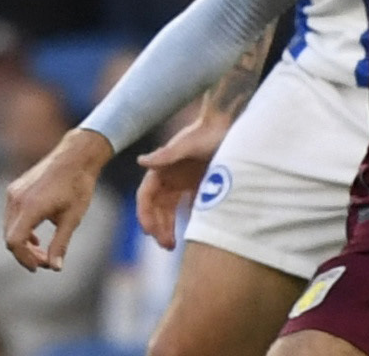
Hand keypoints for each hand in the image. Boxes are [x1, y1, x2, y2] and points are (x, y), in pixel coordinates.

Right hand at [4, 128, 111, 271]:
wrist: (75, 156)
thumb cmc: (77, 186)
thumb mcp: (72, 219)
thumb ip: (60, 244)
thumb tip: (55, 267)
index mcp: (30, 207)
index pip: (15, 242)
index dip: (24, 259)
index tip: (39, 267)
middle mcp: (17, 199)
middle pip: (10, 237)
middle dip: (26, 254)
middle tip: (47, 262)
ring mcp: (14, 192)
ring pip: (10, 227)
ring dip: (23, 243)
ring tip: (44, 252)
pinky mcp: (16, 189)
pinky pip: (12, 216)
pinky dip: (21, 230)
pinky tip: (36, 238)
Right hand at [134, 108, 232, 247]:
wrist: (228, 123)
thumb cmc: (206, 132)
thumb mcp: (186, 145)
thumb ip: (165, 155)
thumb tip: (140, 162)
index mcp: (162, 168)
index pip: (146, 196)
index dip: (145, 215)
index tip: (150, 233)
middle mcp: (169, 176)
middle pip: (157, 207)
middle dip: (158, 227)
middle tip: (167, 245)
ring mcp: (183, 181)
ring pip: (170, 209)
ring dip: (168, 226)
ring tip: (173, 245)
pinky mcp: (199, 183)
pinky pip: (188, 206)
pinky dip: (187, 220)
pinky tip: (194, 234)